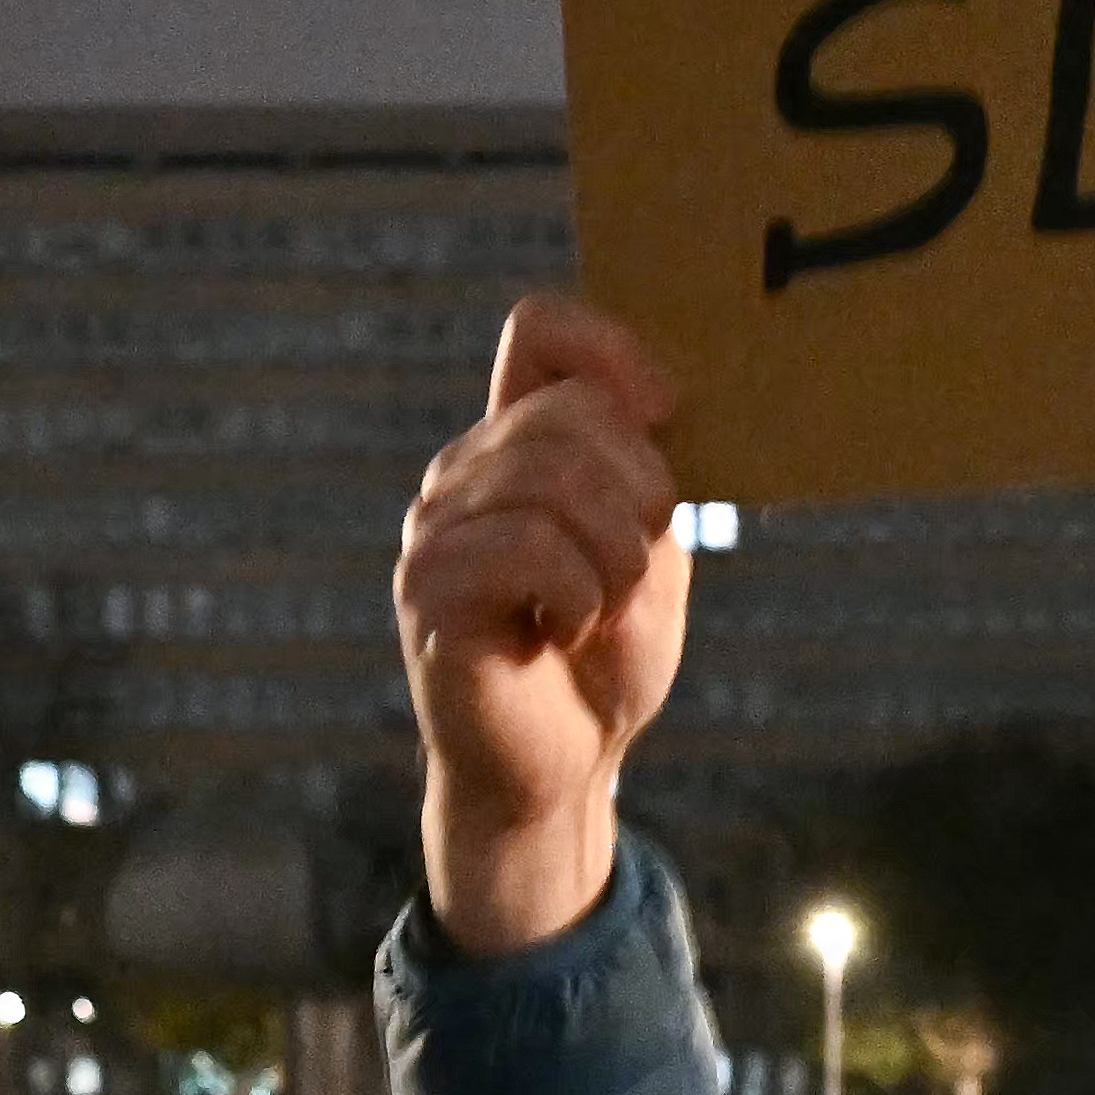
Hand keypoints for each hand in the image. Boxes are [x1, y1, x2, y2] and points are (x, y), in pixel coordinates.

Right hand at [393, 300, 696, 960]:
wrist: (561, 768)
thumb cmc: (605, 658)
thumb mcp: (651, 548)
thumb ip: (645, 472)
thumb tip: (654, 402)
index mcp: (514, 442)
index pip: (540, 327)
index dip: (613, 352)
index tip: (665, 417)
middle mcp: (462, 471)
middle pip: (573, 411)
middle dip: (643, 494)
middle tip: (635, 571)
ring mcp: (435, 527)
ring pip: (557, 479)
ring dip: (616, 558)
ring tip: (600, 610)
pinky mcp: (429, 589)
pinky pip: (529, 548)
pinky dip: (579, 597)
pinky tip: (563, 632)